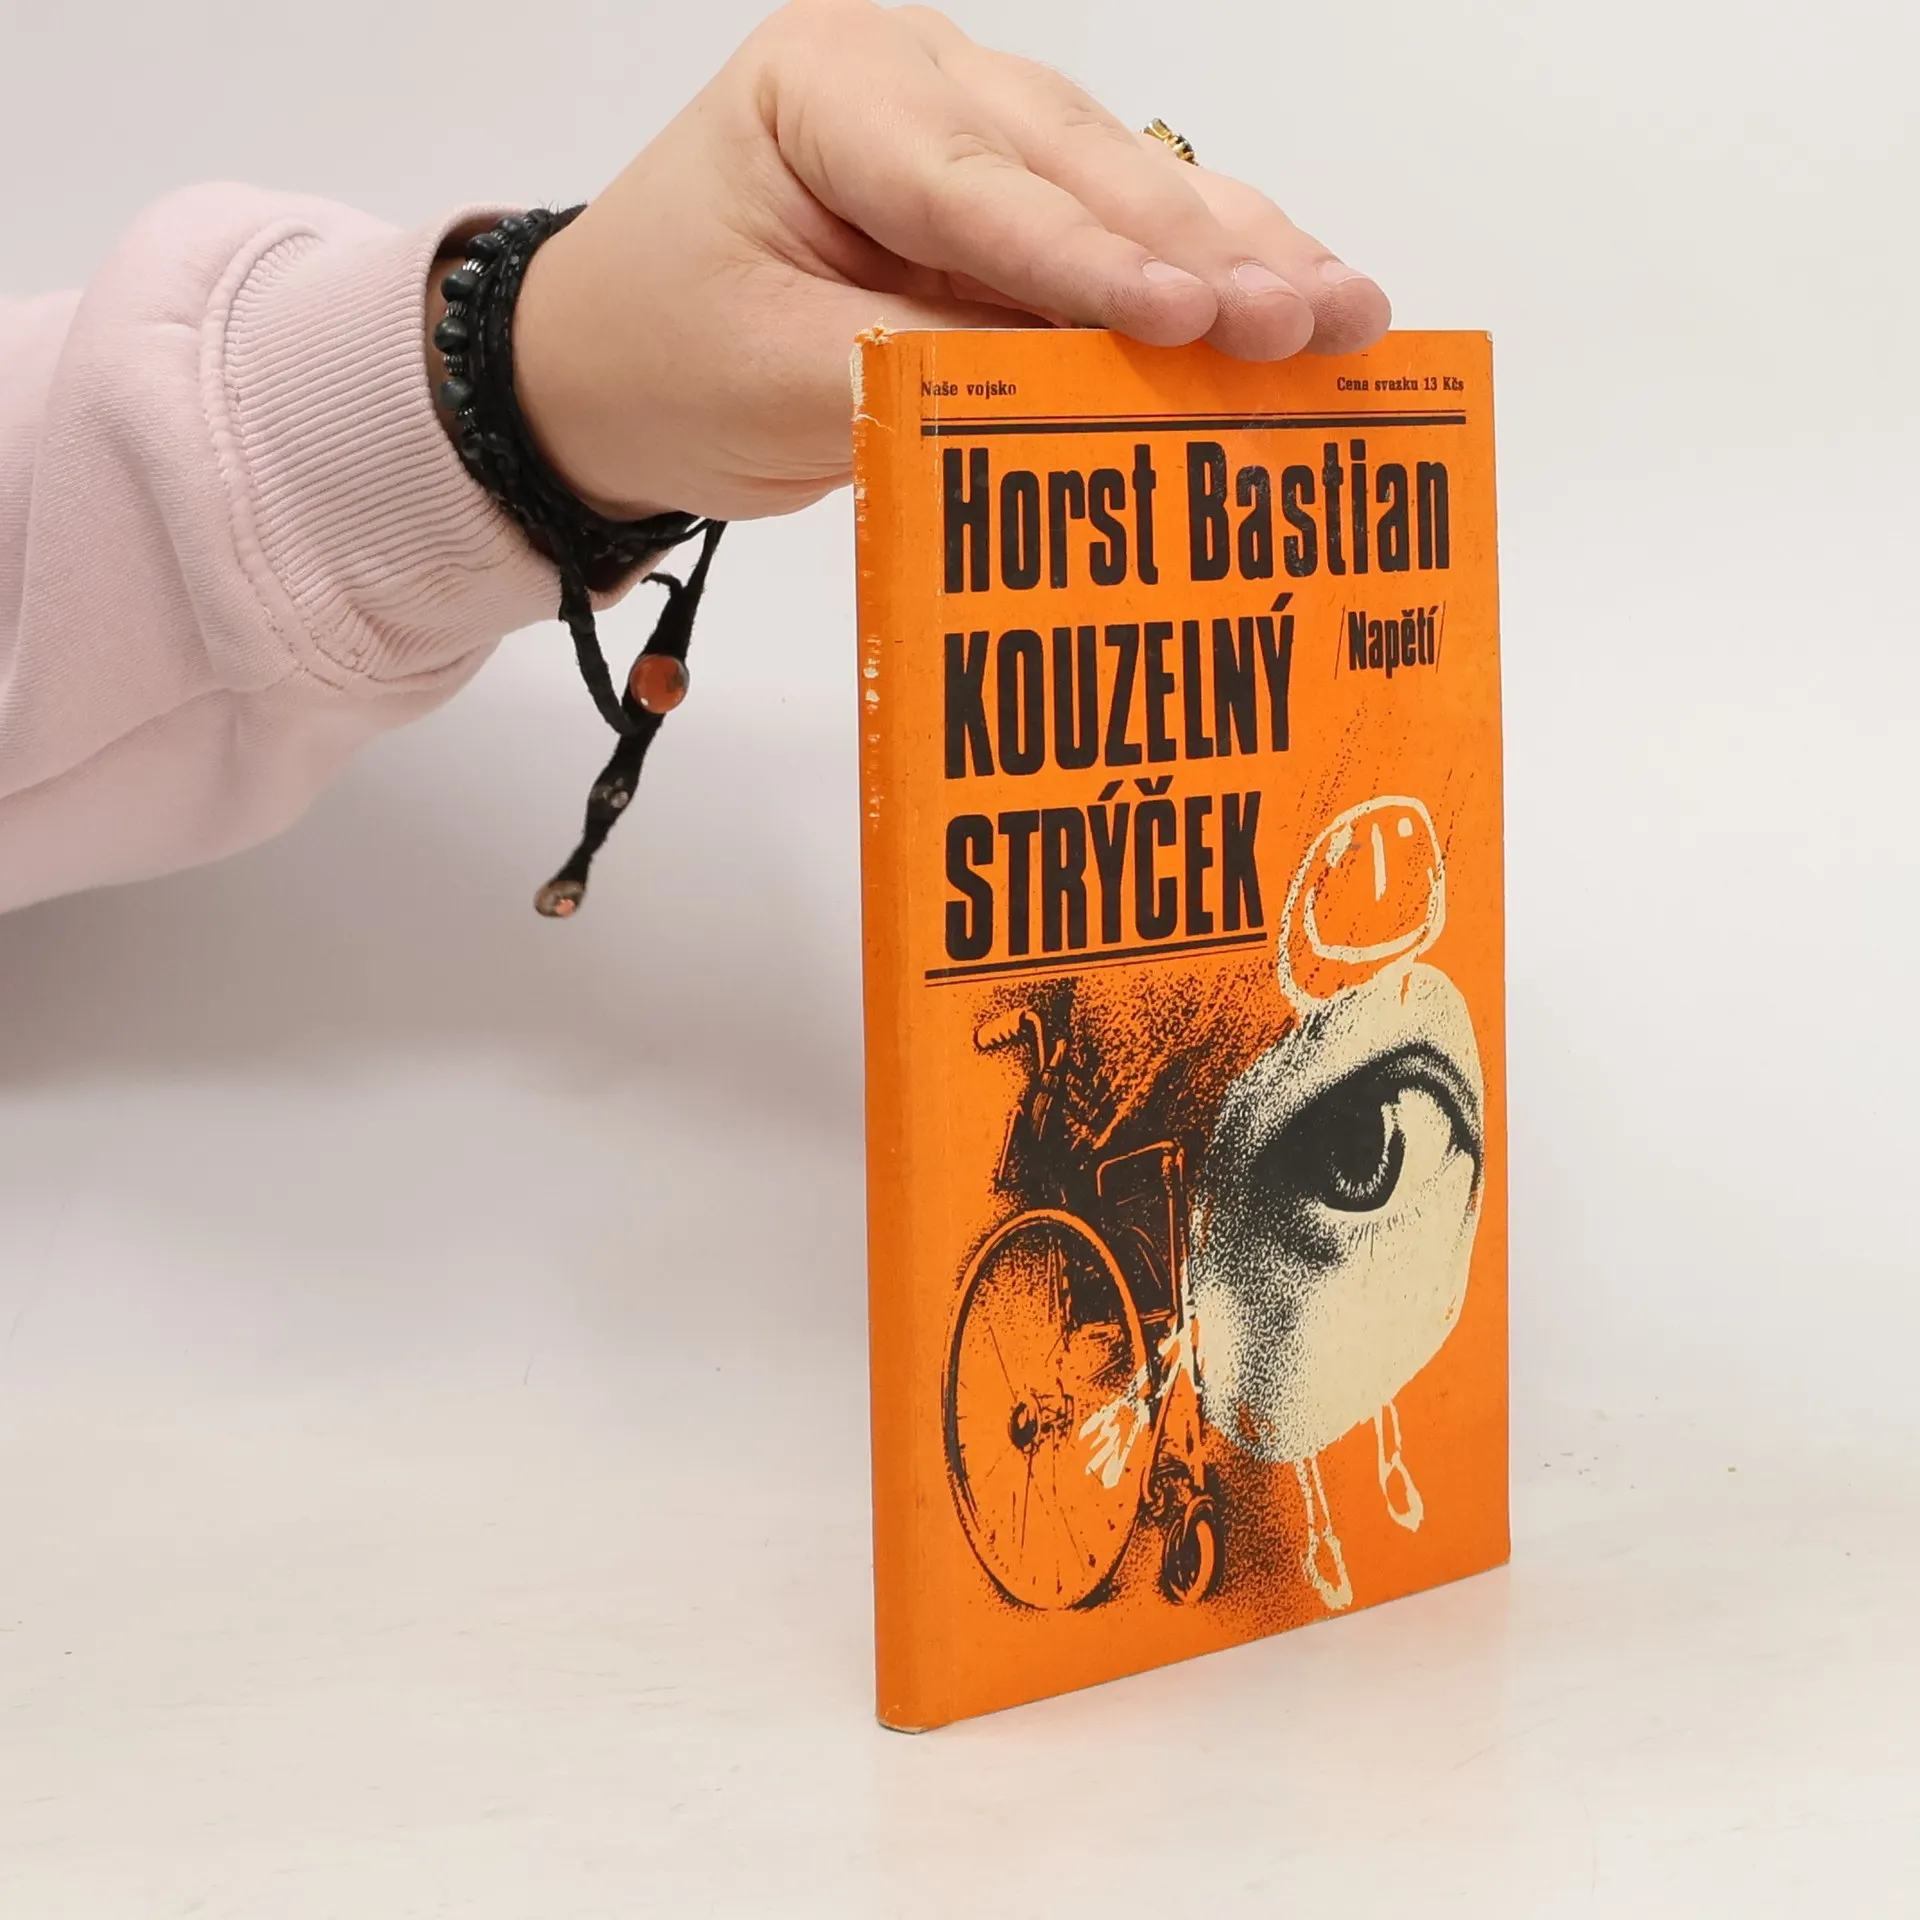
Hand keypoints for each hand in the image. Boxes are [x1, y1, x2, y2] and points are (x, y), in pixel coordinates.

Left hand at [506, 0, 1391, 522]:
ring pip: (1124, 187)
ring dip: (1238, 256)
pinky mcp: (1004, 205)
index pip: (975, 183)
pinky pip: (1115, 233)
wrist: (602, 369)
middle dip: (1201, 253)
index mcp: (830, 87)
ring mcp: (972, 133)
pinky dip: (1204, 276)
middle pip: (1079, 169)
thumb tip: (1087, 392)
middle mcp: (917, 82)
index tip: (1193, 316)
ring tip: (1347, 311)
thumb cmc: (658, 356)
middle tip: (1310, 319)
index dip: (1092, 259)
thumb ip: (927, 375)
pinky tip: (1299, 300)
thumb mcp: (774, 377)